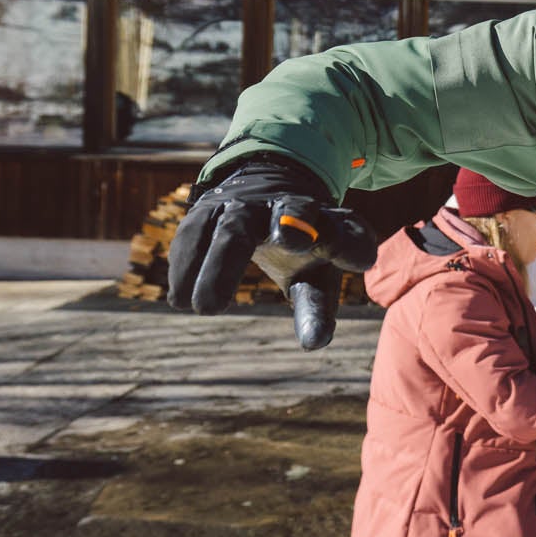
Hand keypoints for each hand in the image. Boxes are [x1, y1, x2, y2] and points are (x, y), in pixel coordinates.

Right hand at [166, 156, 377, 350]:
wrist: (263, 192)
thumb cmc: (299, 250)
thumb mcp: (314, 279)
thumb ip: (316, 309)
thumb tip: (316, 343)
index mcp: (329, 225)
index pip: (349, 233)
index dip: (352, 245)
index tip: (355, 261)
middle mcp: (290, 206)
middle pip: (294, 212)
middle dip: (294, 226)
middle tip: (291, 244)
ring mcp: (247, 204)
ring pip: (235, 227)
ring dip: (221, 262)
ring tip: (204, 308)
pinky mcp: (209, 209)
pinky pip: (195, 233)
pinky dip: (186, 264)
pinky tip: (180, 299)